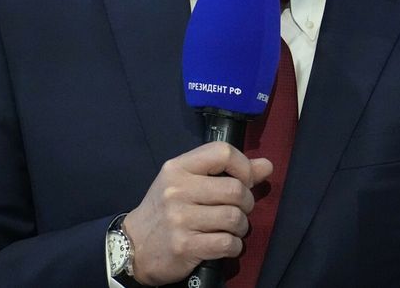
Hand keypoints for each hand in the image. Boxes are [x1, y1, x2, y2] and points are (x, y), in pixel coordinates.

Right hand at [121, 142, 272, 285]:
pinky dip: (234, 246)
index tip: (245, 180)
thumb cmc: (164, 211)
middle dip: (246, 202)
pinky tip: (225, 244)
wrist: (132, 247)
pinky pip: (227, 243)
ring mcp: (180, 219)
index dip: (244, 166)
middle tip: (239, 209)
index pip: (223, 153)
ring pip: (234, 217)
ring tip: (232, 228)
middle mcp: (177, 190)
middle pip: (235, 189)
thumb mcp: (187, 183)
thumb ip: (225, 172)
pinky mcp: (184, 246)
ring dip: (241, 226)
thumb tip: (267, 165)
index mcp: (178, 168)